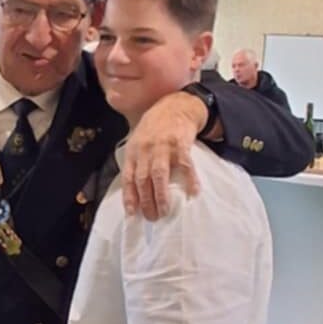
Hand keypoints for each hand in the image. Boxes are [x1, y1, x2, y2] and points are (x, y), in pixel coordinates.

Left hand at [121, 92, 204, 220]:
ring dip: (161, 196)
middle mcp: (145, 149)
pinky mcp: (181, 143)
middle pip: (143, 180)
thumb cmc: (155, 128)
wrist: (175, 106)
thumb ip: (136, 162)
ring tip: (164, 211)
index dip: (130, 197)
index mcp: (133, 151)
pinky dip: (189, 180)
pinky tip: (193, 192)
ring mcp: (163, 146)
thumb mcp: (138, 142)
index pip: (128, 178)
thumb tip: (134, 190)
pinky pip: (185, 165)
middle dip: (146, 201)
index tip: (132, 214)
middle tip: (152, 217)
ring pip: (159, 175)